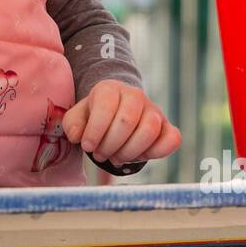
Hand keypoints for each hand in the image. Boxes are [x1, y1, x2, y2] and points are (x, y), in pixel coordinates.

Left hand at [62, 81, 180, 165]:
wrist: (116, 111)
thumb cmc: (95, 116)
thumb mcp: (78, 117)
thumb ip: (73, 124)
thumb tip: (78, 135)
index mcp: (110, 89)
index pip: (106, 106)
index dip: (95, 131)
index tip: (87, 146)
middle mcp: (135, 96)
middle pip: (127, 121)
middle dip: (110, 145)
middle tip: (100, 154)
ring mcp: (154, 110)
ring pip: (150, 130)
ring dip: (129, 151)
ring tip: (116, 157)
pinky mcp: (167, 127)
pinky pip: (172, 139)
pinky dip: (157, 153)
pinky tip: (138, 156)